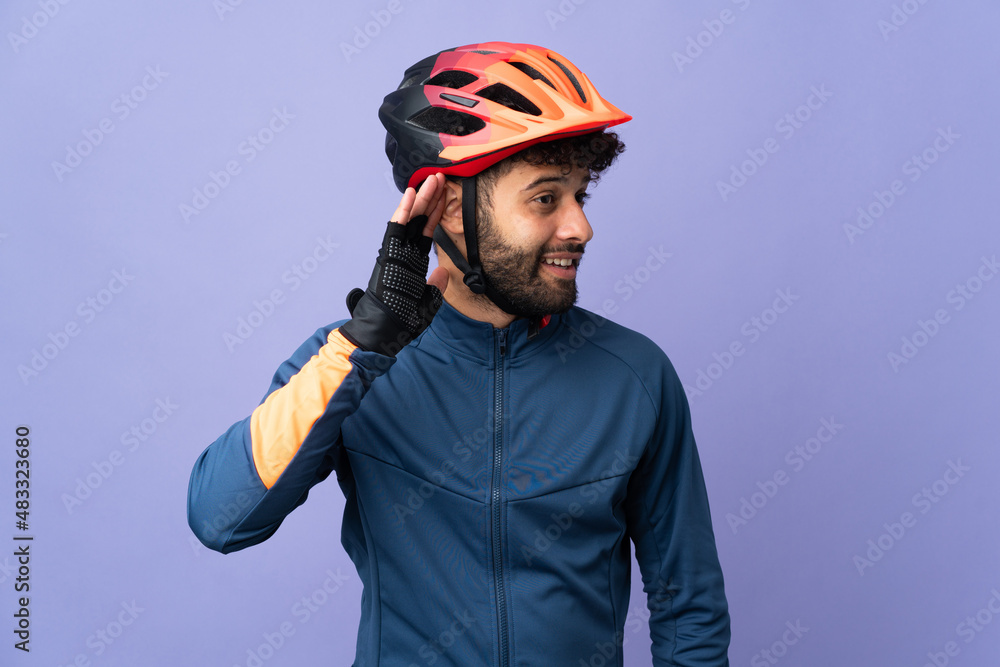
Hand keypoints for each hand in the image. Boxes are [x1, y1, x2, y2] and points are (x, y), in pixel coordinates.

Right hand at [338, 174, 449, 356]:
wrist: (383, 332)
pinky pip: (397, 227)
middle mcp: (403, 253)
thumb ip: (435, 287)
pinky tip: (412, 193)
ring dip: (421, 198)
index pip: (427, 232)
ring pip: (410, 218)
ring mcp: (395, 252)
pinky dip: (404, 210)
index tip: (446, 196)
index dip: (437, 214)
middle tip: (441, 178)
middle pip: (420, 220)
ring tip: (432, 179)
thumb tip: (444, 273)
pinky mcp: (388, 254)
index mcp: (411, 262)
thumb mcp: (426, 304)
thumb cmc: (400, 322)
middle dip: (432, 199)